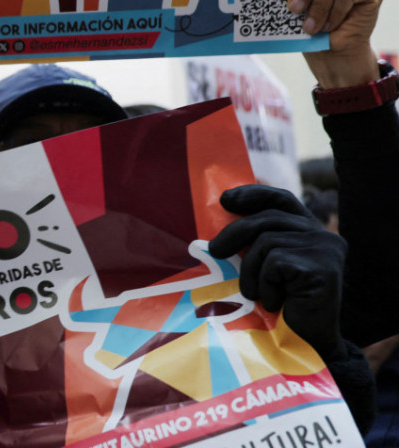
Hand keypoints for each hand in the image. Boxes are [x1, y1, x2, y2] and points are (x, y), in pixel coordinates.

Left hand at [210, 185, 347, 360]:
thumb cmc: (280, 308)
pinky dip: (265, 285)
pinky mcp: (322, 268)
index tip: (226, 200)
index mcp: (310, 232)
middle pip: (267, 218)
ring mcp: (326, 251)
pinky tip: (276, 303)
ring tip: (257, 295)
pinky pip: (274, 264)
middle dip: (234, 233)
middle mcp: (324, 236)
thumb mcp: (264, 269)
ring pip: (266, 243)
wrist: (304, 345)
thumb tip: (215, 231)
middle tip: (215, 251)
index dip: (254, 194)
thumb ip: (254, 244)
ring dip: (251, 272)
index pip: (282, 199)